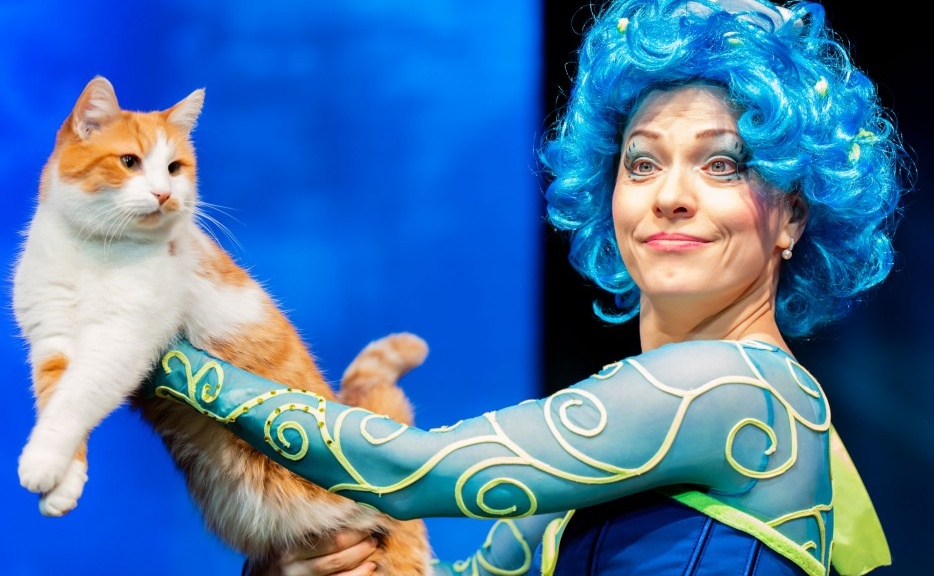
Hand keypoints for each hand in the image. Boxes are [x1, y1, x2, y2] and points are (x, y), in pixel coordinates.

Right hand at [246, 529, 378, 575]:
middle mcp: (292, 564)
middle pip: (335, 551)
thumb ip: (307, 531)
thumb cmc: (276, 558)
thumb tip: (344, 509)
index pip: (328, 535)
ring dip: (361, 558)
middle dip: (359, 542)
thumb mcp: (285, 542)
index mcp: (289, 545)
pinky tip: (368, 568)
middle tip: (373, 533)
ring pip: (338, 569)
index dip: (352, 528)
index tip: (367, 519)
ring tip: (373, 548)